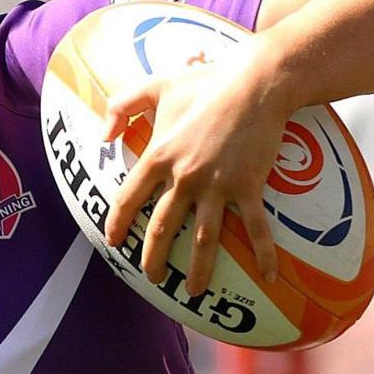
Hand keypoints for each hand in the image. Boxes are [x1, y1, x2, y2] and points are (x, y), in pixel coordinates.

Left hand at [101, 42, 296, 294]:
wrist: (256, 81)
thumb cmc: (207, 81)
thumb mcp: (156, 85)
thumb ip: (122, 105)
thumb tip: (104, 136)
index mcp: (159, 156)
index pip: (129, 197)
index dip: (118, 222)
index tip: (114, 241)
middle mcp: (184, 177)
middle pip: (162, 228)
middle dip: (152, 258)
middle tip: (151, 278)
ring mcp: (217, 186)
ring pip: (203, 239)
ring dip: (197, 270)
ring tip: (193, 292)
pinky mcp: (248, 187)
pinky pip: (255, 228)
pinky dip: (264, 254)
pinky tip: (269, 277)